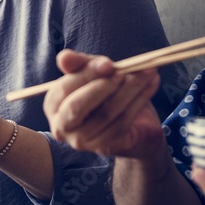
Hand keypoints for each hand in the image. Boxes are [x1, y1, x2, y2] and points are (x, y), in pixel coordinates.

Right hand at [43, 49, 164, 157]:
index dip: (86, 74)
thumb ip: (80, 64)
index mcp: (53, 105)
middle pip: (77, 107)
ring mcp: (82, 141)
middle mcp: (62, 126)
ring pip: (106, 113)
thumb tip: (64, 58)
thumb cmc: (106, 93)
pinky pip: (123, 122)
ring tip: (146, 72)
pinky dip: (140, 99)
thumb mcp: (93, 72)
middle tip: (125, 71)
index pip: (64, 88)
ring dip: (130, 89)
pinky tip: (151, 84)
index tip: (108, 63)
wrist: (133, 123)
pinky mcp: (105, 147)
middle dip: (103, 86)